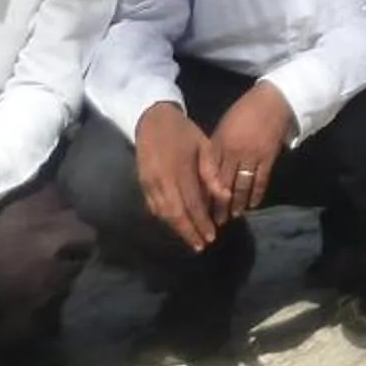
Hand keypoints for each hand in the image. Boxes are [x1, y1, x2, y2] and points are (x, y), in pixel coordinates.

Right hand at [134, 102, 223, 250]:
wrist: (153, 119)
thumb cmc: (184, 131)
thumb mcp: (204, 145)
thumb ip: (212, 172)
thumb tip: (224, 196)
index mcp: (180, 172)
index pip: (192, 205)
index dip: (201, 222)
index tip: (212, 236)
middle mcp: (162, 182)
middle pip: (175, 215)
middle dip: (189, 232)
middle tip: (201, 245)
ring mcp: (149, 184)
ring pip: (163, 214)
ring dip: (176, 229)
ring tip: (191, 239)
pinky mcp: (142, 183)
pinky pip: (153, 207)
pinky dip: (165, 219)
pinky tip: (175, 225)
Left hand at [201, 83, 294, 218]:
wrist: (273, 101)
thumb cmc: (244, 111)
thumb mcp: (223, 127)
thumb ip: (215, 148)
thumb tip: (209, 170)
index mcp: (219, 144)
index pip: (208, 174)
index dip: (204, 193)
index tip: (199, 208)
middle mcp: (233, 153)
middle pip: (223, 184)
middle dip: (218, 205)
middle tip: (214, 222)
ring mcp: (252, 156)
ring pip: (242, 186)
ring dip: (237, 203)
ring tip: (232, 216)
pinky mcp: (268, 158)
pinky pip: (261, 181)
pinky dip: (256, 194)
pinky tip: (252, 205)